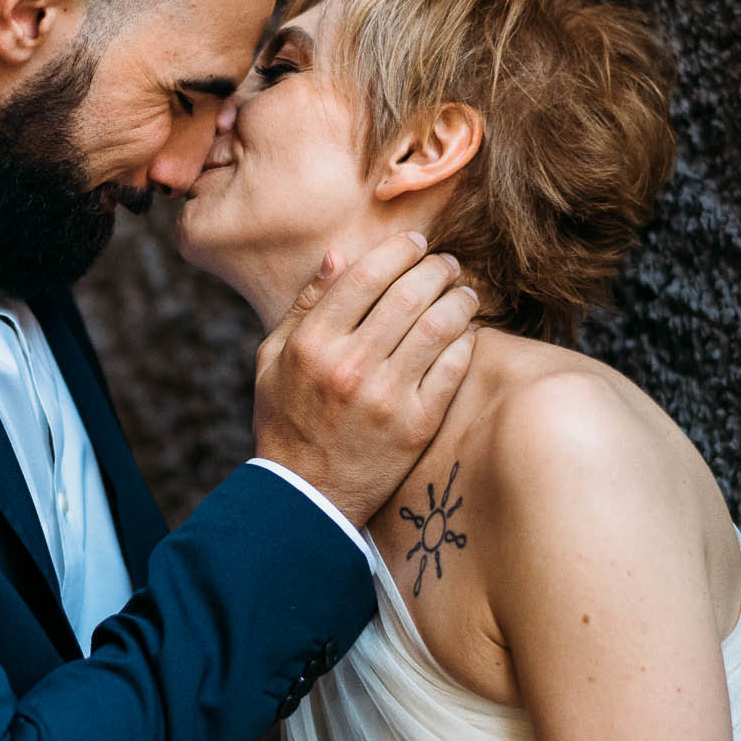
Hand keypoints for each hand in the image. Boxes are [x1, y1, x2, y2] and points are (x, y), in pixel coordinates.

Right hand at [253, 232, 477, 527]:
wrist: (307, 496)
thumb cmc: (288, 421)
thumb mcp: (273, 360)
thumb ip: (305, 305)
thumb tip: (340, 254)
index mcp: (313, 344)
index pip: (366, 276)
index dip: (398, 250)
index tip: (414, 244)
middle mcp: (350, 365)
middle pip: (410, 293)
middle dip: (436, 267)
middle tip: (446, 264)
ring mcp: (387, 396)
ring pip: (440, 325)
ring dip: (459, 299)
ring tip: (463, 293)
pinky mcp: (417, 424)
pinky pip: (454, 367)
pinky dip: (466, 341)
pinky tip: (466, 333)